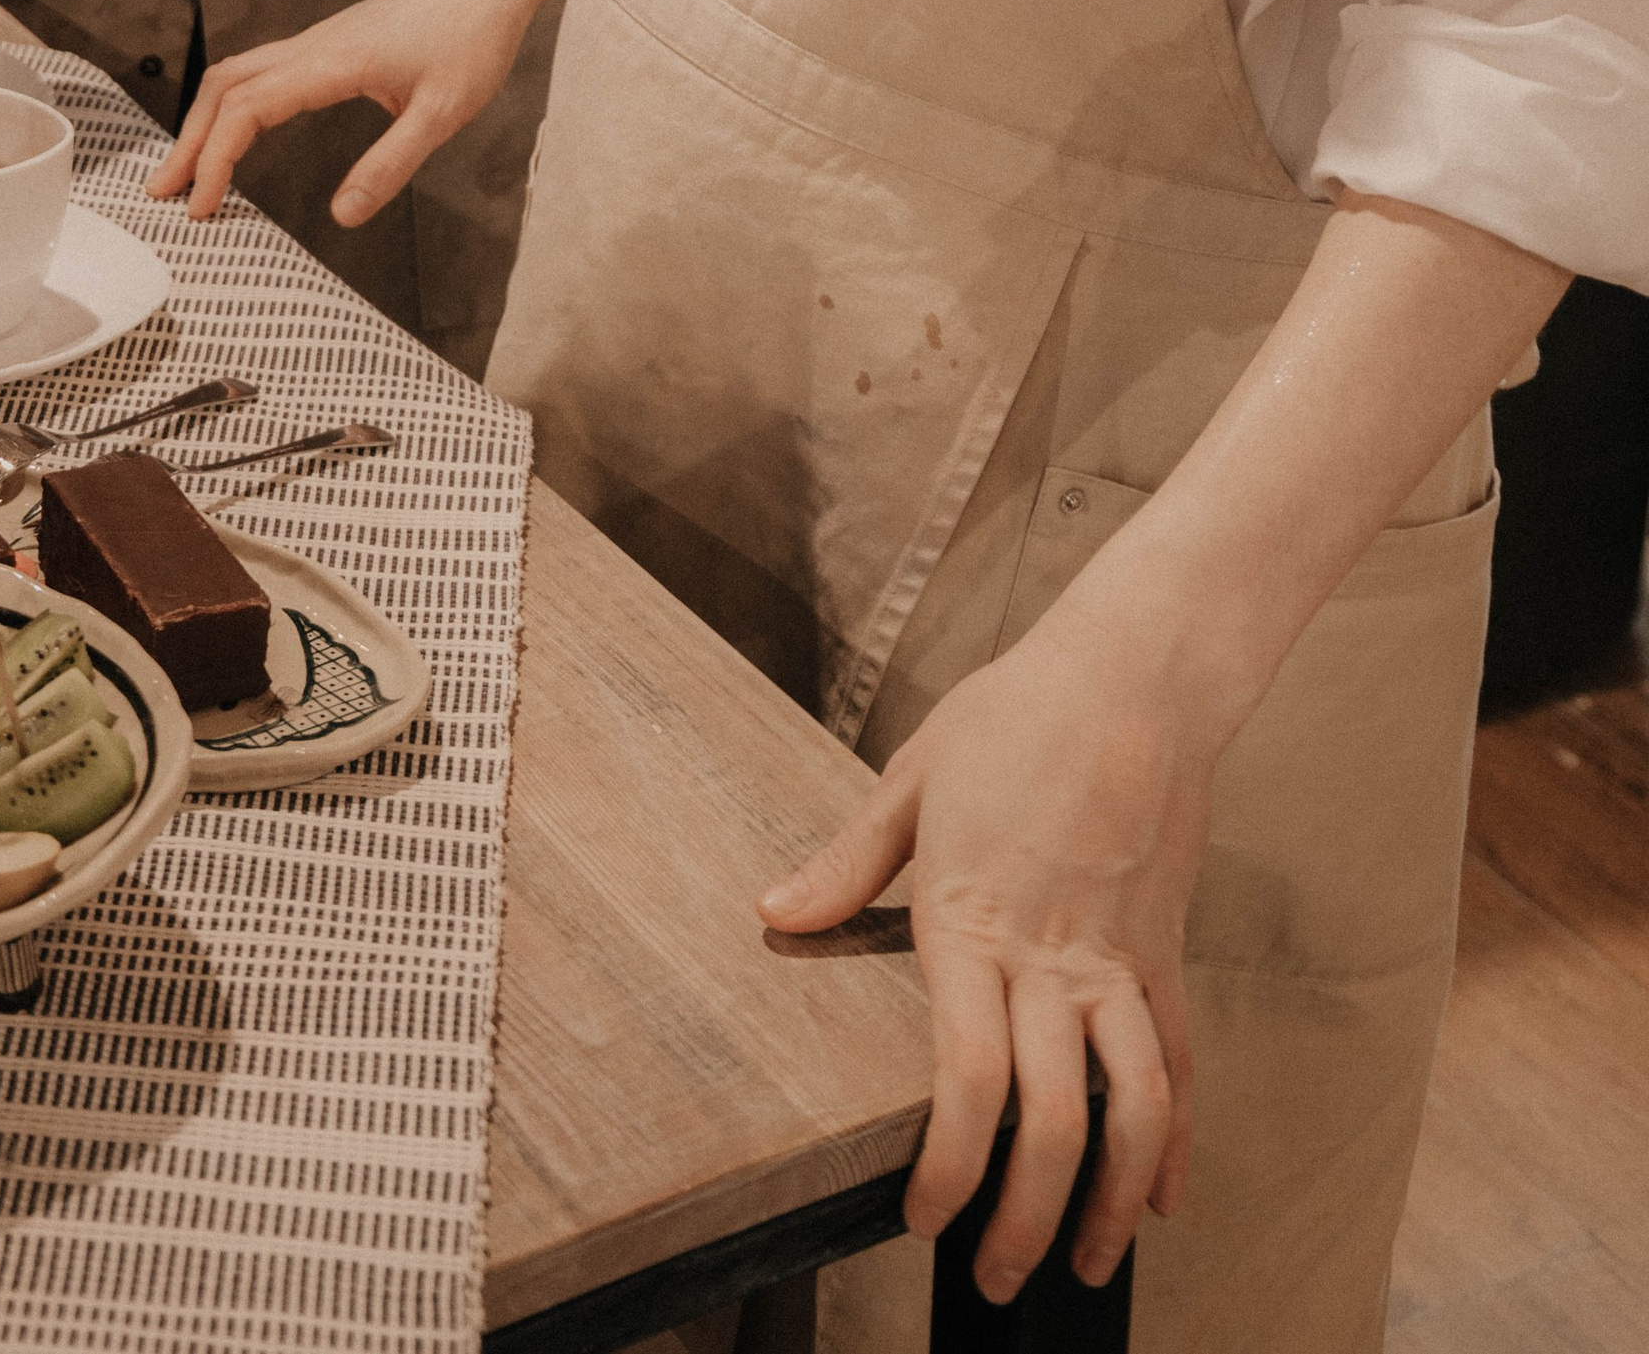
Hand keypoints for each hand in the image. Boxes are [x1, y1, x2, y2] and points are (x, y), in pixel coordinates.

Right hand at [150, 0, 534, 227]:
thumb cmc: (472, 38)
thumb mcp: (441, 114)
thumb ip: (389, 165)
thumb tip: (341, 216)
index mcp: (331, 63)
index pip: (247, 110)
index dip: (214, 160)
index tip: (201, 206)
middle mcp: (313, 46)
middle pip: (224, 86)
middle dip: (188, 141)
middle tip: (164, 193)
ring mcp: (319, 41)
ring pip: (238, 74)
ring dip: (206, 120)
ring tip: (188, 169)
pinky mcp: (331, 44)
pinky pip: (262, 71)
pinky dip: (233, 105)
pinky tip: (236, 133)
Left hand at [757, 611, 1213, 1304]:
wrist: (1132, 676)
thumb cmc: (1013, 715)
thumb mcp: (909, 778)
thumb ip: (846, 862)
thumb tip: (774, 913)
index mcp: (972, 921)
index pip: (966, 1078)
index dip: (950, 1165)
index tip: (925, 1219)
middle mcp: (1051, 959)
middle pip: (1054, 1121)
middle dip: (1025, 1218)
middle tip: (995, 1278)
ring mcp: (1119, 961)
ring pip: (1135, 1112)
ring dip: (1114, 1204)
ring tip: (1087, 1265)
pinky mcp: (1165, 953)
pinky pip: (1179, 1063)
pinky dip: (1176, 1140)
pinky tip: (1166, 1195)